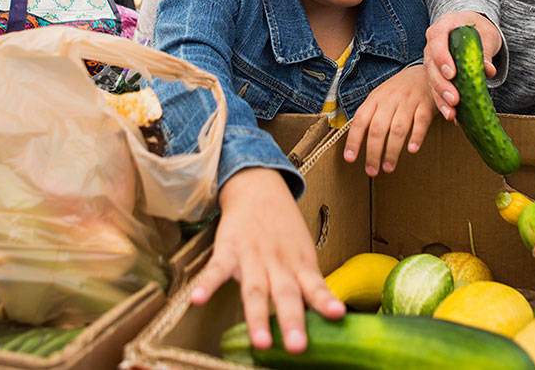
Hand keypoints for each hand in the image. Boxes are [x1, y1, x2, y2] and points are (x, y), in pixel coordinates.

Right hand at [190, 167, 343, 351]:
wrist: (258, 188)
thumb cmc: (284, 229)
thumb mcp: (302, 254)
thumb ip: (308, 285)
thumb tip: (323, 319)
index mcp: (300, 264)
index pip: (315, 285)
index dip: (325, 300)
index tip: (337, 314)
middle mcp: (278, 262)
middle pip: (285, 293)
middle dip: (291, 321)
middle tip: (297, 347)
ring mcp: (252, 256)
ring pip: (255, 289)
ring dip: (257, 316)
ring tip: (260, 341)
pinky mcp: (228, 250)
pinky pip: (216, 269)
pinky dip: (207, 284)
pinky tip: (197, 299)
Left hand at [342, 64, 434, 176]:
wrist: (426, 72)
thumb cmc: (399, 90)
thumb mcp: (381, 97)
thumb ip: (370, 116)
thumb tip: (356, 142)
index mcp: (375, 98)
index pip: (360, 120)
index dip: (354, 140)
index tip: (350, 159)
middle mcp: (390, 99)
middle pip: (378, 128)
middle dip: (373, 152)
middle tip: (371, 171)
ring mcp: (409, 101)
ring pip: (398, 128)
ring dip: (392, 150)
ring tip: (388, 167)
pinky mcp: (427, 105)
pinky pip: (421, 122)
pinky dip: (416, 136)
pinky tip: (412, 150)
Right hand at [423, 11, 500, 120]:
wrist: (473, 28)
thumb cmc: (479, 29)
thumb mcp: (487, 35)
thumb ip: (485, 51)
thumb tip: (489, 70)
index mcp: (444, 26)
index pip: (437, 41)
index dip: (442, 58)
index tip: (452, 74)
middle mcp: (433, 43)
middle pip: (431, 65)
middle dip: (442, 85)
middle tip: (454, 99)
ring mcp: (432, 60)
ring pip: (431, 81)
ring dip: (441, 98)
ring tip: (451, 113)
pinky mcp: (436, 74)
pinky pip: (436, 90)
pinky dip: (444, 104)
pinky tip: (453, 116)